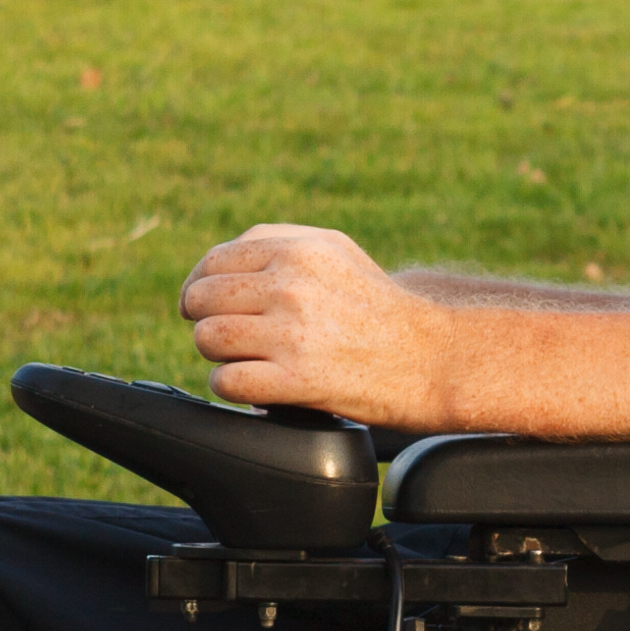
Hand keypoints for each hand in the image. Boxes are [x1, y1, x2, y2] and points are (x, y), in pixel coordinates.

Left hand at [179, 223, 447, 420]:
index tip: (204, 308)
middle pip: (202, 300)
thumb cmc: (378, 308)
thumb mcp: (335, 252)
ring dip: (218, 356)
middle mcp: (291, 286)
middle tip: (232, 338)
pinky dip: (232, 387)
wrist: (430, 358)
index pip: (213, 262)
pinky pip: (226, 381)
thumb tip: (216, 264)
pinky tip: (256, 385)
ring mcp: (292, 333)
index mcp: (297, 251)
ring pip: (208, 339)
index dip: (199, 287)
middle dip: (207, 321)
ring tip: (246, 360)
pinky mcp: (295, 379)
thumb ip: (277, 244)